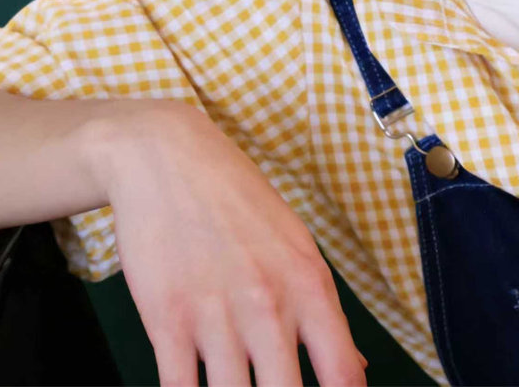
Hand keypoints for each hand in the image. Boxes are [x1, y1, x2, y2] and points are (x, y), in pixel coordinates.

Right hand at [100, 100, 367, 386]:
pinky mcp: (166, 321)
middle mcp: (268, 306)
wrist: (163, 154)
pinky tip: (194, 384)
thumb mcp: (293, 240)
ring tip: (231, 381)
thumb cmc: (233, 194)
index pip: (343, 376)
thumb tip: (354, 370)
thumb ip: (322, 309)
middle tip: (269, 385)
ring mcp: (216, 316)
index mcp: (308, 284)